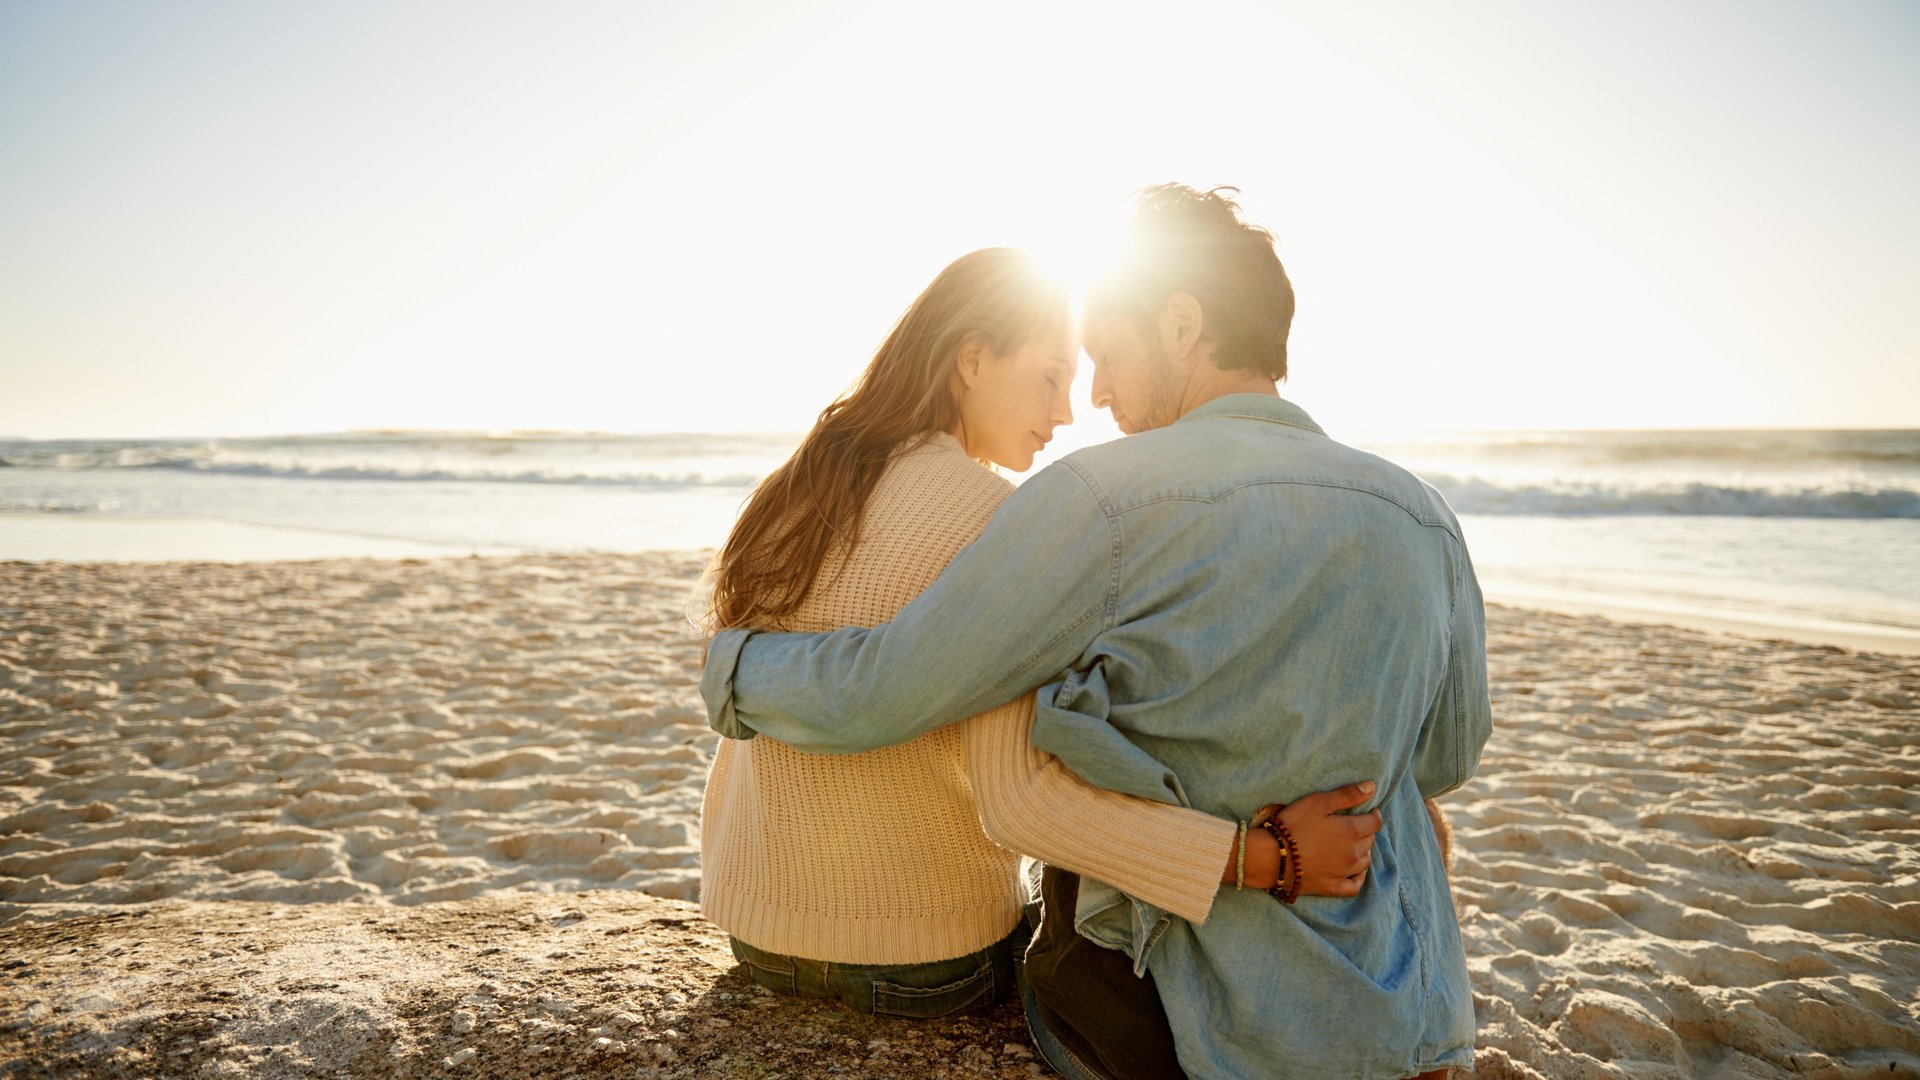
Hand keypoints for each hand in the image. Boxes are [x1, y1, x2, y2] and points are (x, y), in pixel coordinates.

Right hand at [1257, 781, 1382, 898]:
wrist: (1272, 857)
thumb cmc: (1293, 825)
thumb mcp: (1318, 802)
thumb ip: (1347, 795)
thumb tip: (1372, 786)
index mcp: (1351, 831)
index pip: (1374, 823)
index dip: (1374, 815)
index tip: (1371, 811)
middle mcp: (1352, 853)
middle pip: (1370, 841)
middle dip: (1366, 831)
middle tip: (1357, 825)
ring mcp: (1343, 872)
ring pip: (1365, 862)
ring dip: (1364, 852)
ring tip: (1356, 845)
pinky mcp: (1332, 887)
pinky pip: (1355, 886)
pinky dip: (1359, 878)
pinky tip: (1356, 872)